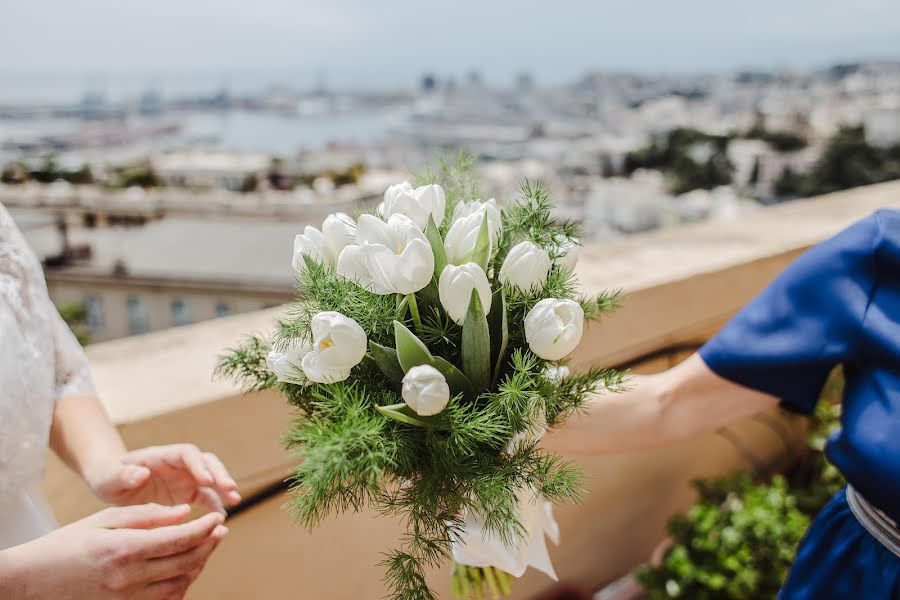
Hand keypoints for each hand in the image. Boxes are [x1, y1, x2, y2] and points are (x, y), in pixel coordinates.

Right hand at [0, 503, 226, 599]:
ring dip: (198, 564)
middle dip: (209, 544)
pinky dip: (182, 584)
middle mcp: (129, 578)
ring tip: (205, 546)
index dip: (205, 528)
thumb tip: (185, 512)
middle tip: (220, 530)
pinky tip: (185, 568)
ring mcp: (127, 598)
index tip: (219, 518)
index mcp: (125, 549)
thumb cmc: (71, 541)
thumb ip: (149, 515)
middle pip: (186, 562)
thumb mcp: (107, 519)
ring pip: (181, 583)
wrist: (36, 579)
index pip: (180, 539)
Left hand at [87, 444, 240, 514]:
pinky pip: (207, 497)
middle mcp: (179, 464)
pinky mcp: (187, 493)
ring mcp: (185, 478)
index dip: (199, 466)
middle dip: (220, 474)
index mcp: (162, 456)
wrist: (111, 485)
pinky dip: (215, 506)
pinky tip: (221, 519)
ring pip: (212, 479)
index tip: (207, 481)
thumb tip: (142, 473)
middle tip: (230, 489)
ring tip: (234, 501)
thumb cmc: (108, 477)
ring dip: (224, 488)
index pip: (188, 454)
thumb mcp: (109, 477)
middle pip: (207, 463)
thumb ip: (123, 475)